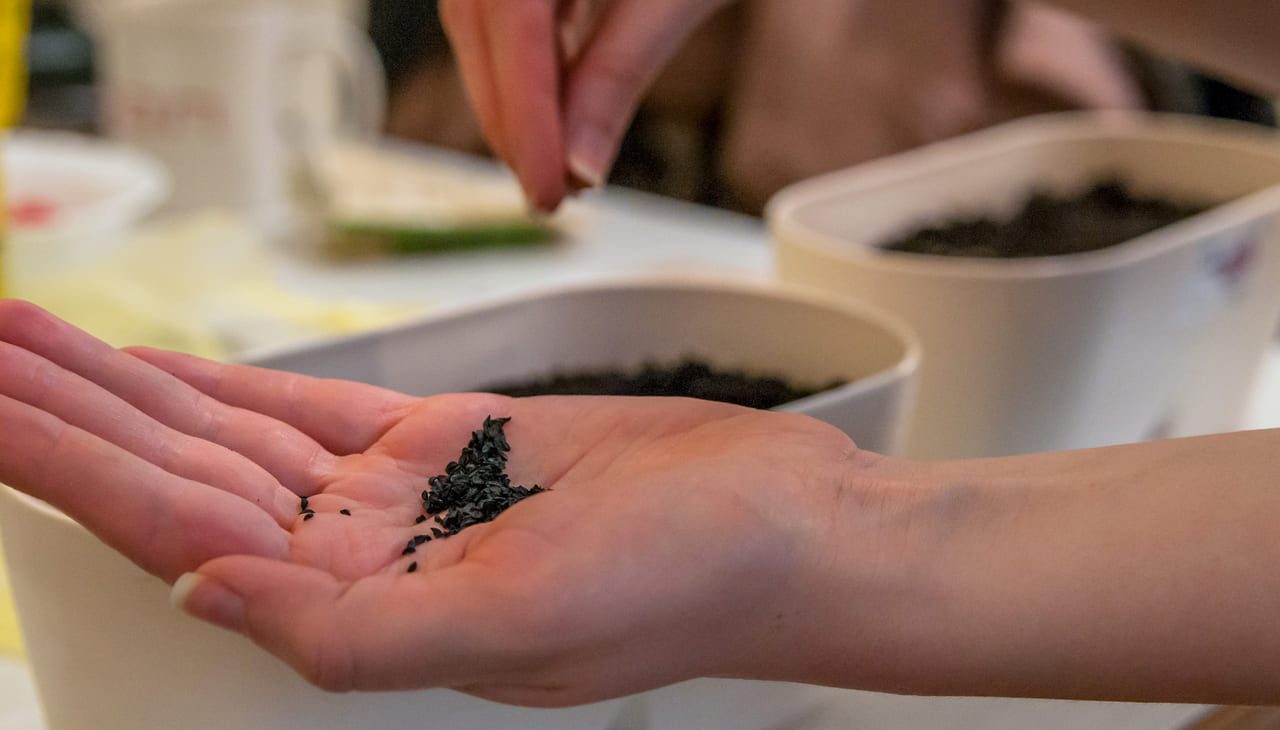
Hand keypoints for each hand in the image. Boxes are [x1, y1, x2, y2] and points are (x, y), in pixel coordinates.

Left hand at [0, 299, 862, 706]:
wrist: (785, 526)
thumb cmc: (690, 581)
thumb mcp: (525, 621)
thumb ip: (354, 633)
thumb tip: (198, 597)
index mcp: (369, 618)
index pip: (179, 537)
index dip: (72, 471)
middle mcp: (367, 562)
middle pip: (182, 479)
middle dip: (71, 415)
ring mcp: (403, 501)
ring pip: (233, 438)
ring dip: (132, 389)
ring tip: (32, 339)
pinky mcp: (448, 445)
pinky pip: (312, 410)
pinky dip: (232, 387)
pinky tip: (163, 368)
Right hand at [438, 0, 732, 211]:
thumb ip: (620, 73)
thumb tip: (579, 168)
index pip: (511, 16)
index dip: (523, 111)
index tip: (546, 185)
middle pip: (477, 16)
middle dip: (510, 113)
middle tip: (545, 191)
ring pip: (482, 14)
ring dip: (512, 95)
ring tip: (551, 165)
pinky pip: (508, 2)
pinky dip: (530, 60)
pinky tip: (556, 110)